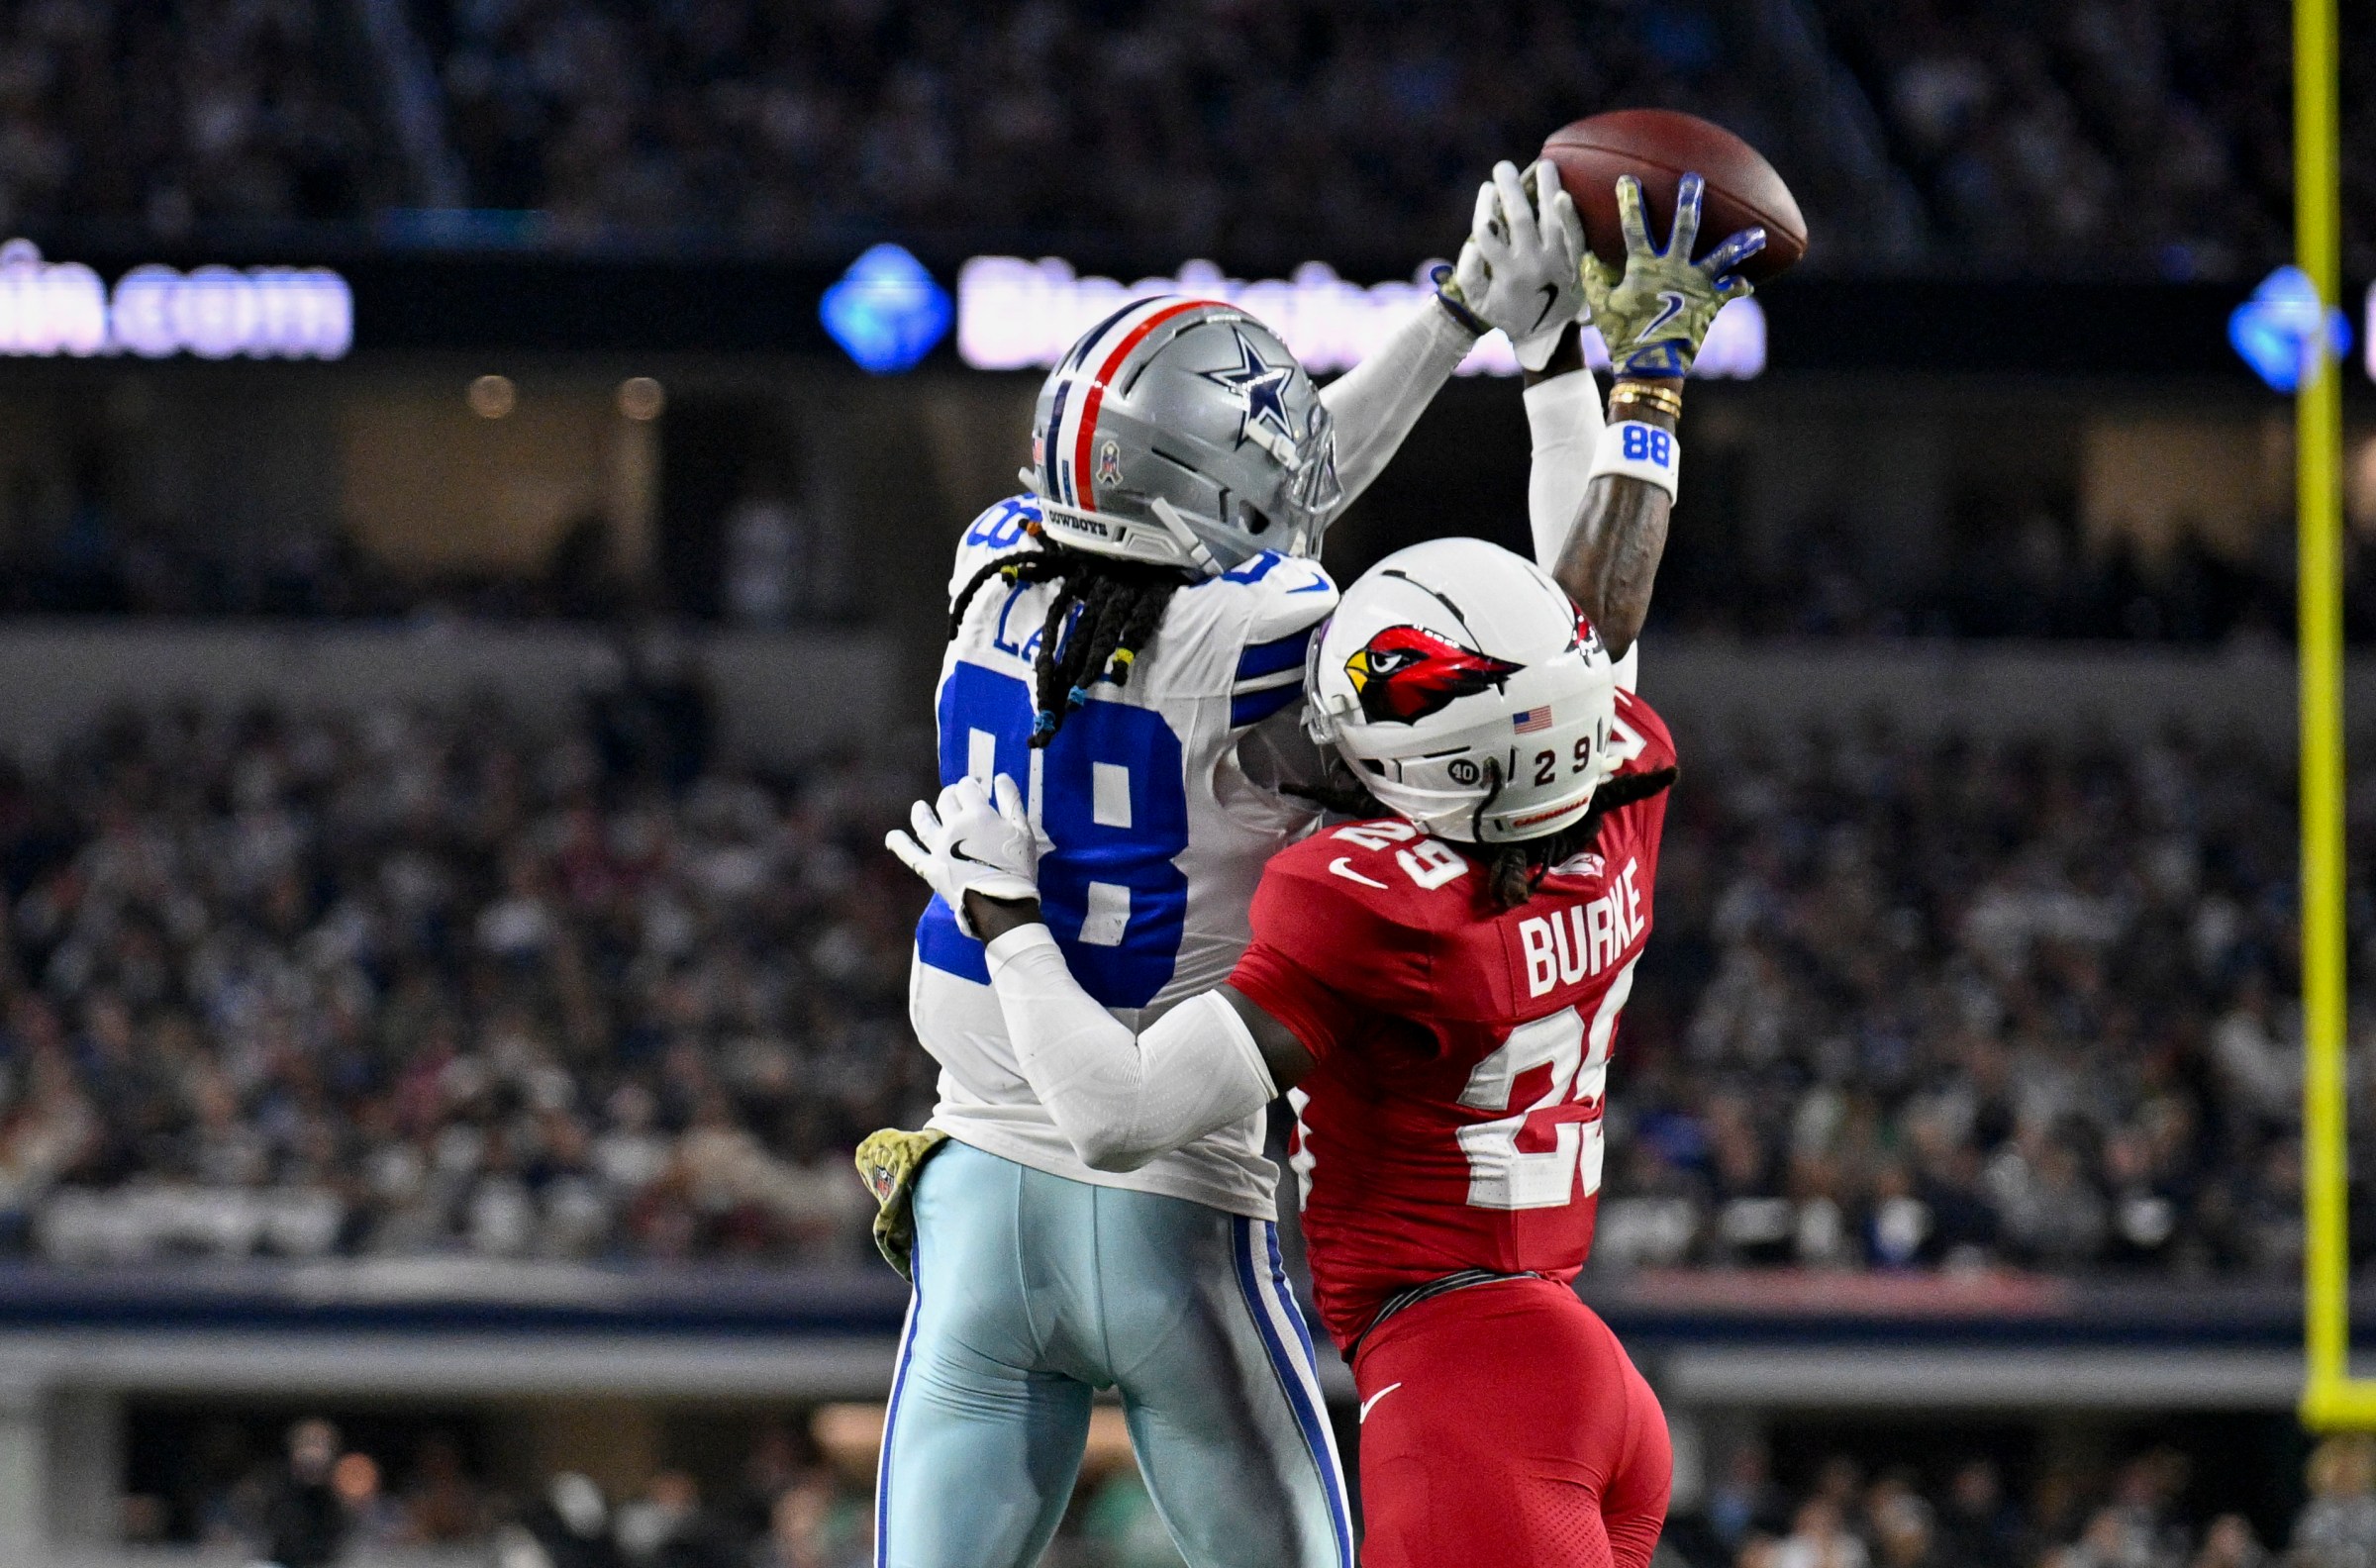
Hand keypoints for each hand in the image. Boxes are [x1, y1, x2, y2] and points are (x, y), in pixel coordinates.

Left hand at [885, 775, 1040, 937]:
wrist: (1000, 904)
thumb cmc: (1016, 867)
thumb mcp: (1023, 831)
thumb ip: (1011, 801)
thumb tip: (1000, 777)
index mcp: (977, 814)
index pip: (967, 788)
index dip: (970, 785)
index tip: (975, 788)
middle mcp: (953, 826)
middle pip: (946, 800)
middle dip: (951, 794)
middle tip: (955, 797)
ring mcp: (938, 847)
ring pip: (924, 822)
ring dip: (921, 812)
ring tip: (919, 807)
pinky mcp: (930, 868)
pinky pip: (909, 854)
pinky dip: (899, 844)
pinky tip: (892, 836)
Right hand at [1445, 160, 1586, 370]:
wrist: (1543, 333)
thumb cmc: (1505, 310)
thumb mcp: (1479, 300)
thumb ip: (1468, 272)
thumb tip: (1472, 243)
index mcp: (1505, 273)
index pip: (1488, 233)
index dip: (1485, 207)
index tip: (1486, 189)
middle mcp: (1531, 265)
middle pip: (1519, 219)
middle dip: (1509, 189)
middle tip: (1502, 167)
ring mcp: (1556, 263)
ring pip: (1550, 220)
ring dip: (1545, 189)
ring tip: (1543, 165)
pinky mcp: (1576, 263)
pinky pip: (1575, 236)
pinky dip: (1570, 216)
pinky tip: (1563, 195)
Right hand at [1581, 172, 1764, 379]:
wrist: (1651, 364)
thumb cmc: (1623, 336)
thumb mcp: (1600, 307)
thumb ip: (1593, 279)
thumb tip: (1586, 256)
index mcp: (1644, 267)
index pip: (1634, 227)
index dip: (1630, 202)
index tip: (1628, 180)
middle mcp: (1674, 268)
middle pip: (1684, 227)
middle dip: (1689, 200)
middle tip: (1695, 180)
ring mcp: (1696, 285)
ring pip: (1723, 256)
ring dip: (1741, 243)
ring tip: (1759, 233)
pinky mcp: (1710, 304)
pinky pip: (1730, 292)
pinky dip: (1738, 287)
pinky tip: (1747, 283)